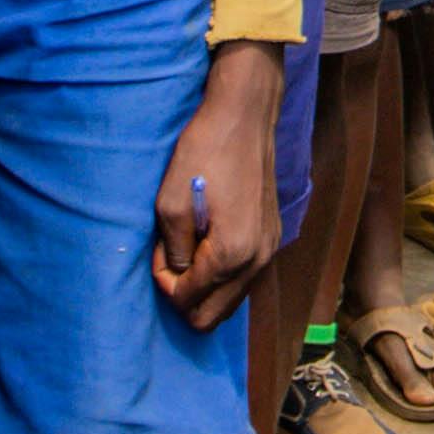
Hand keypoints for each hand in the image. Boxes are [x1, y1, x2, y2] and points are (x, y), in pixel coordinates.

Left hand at [151, 42, 290, 326]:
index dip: (164, 281)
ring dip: (204, 286)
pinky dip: (222, 274)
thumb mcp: (170, 204)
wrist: (245, 116)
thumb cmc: (203, 153)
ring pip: (230, 301)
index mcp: (231, 255)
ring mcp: (270, 251)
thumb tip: (177, 275)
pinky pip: (244, 278)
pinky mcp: (273, 238)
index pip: (188, 300)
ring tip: (188, 248)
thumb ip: (173, 252)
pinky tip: (209, 242)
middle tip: (171, 256)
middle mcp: (257, 261)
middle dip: (184, 295)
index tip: (160, 248)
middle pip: (212, 316)